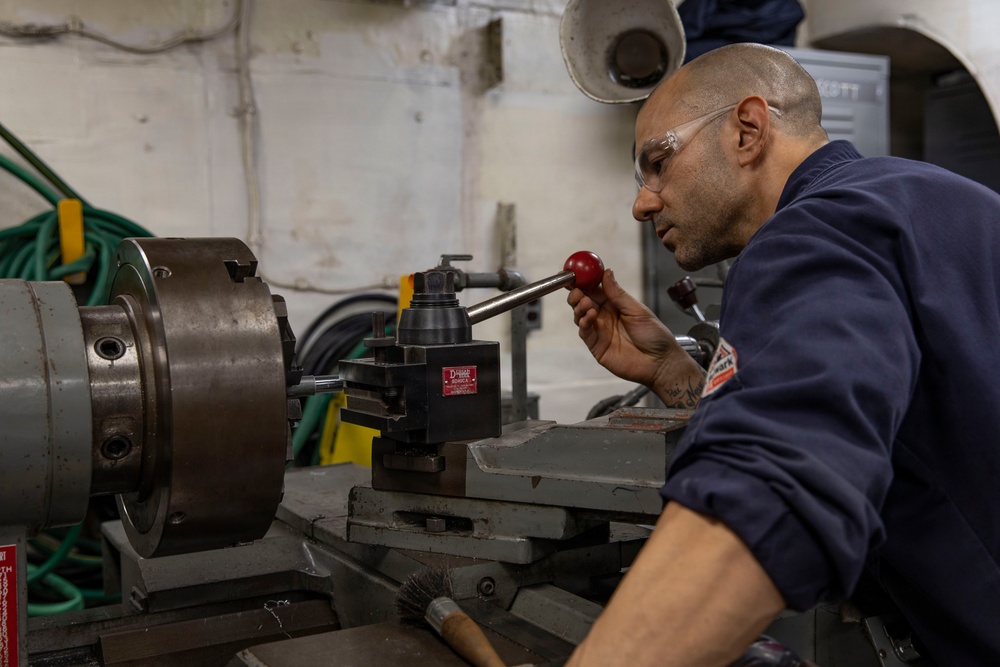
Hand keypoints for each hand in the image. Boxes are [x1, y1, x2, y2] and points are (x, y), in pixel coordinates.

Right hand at [568, 268, 704, 407]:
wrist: (660, 362)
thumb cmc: (654, 336)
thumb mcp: (637, 310)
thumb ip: (618, 294)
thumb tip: (607, 272)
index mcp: (615, 305)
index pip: (595, 290)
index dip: (585, 282)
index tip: (578, 273)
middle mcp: (605, 317)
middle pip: (584, 302)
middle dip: (577, 294)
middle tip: (576, 289)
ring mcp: (599, 332)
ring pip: (580, 316)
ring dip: (579, 307)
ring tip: (586, 303)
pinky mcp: (596, 346)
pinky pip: (584, 332)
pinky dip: (584, 322)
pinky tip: (590, 316)